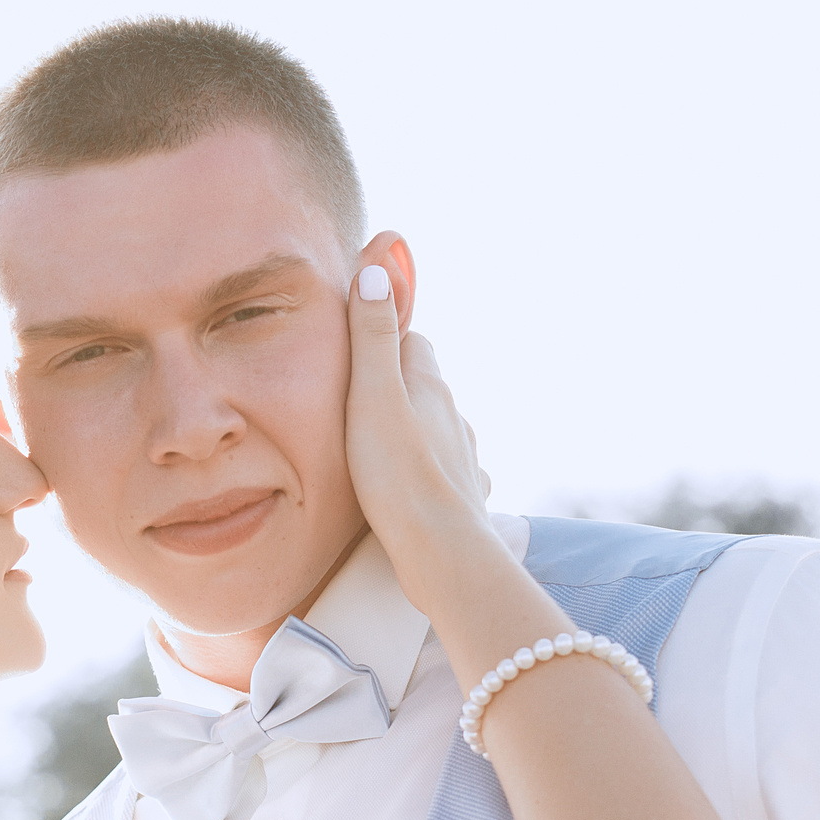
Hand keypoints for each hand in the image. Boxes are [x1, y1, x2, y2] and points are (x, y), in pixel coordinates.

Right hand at [344, 263, 496, 601]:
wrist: (442, 551)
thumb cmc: (397, 475)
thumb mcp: (370, 395)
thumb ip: (370, 335)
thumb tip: (377, 268)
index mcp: (430, 384)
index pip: (411, 340)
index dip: (383, 344)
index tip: (355, 360)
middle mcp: (454, 415)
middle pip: (424, 385)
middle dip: (397, 389)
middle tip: (356, 409)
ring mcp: (463, 456)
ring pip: (437, 430)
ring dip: (413, 434)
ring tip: (379, 454)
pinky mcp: (465, 495)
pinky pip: (446, 473)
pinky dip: (429, 474)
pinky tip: (410, 493)